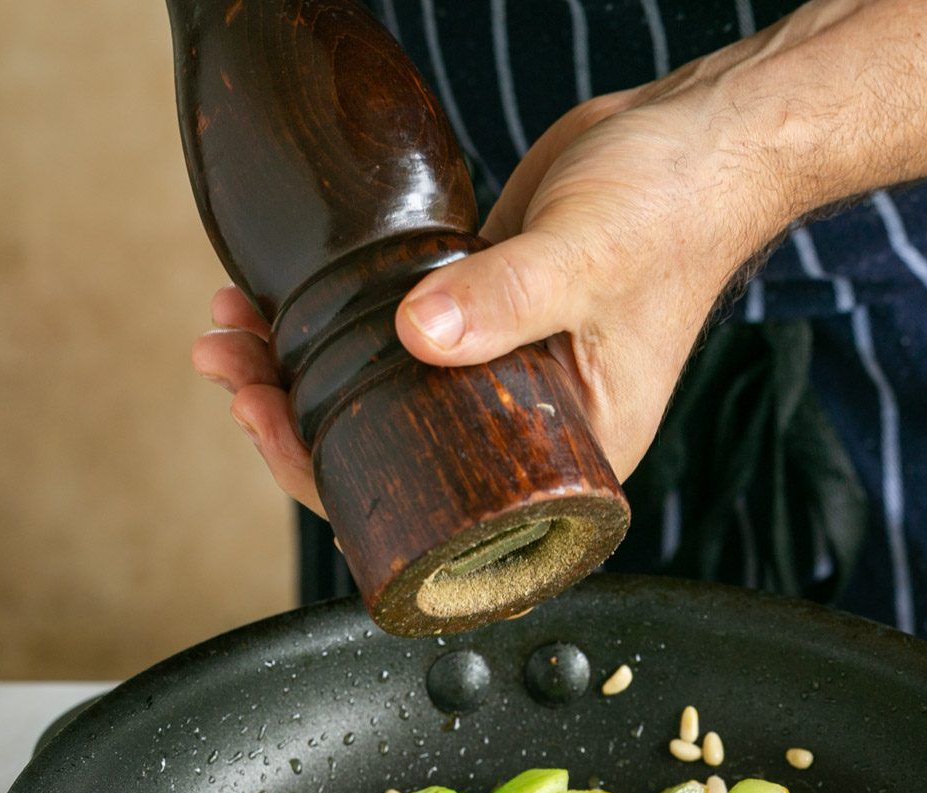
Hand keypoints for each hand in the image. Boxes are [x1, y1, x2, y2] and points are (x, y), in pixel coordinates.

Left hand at [191, 27, 800, 507]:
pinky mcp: (478, 328)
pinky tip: (272, 306)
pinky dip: (330, 331)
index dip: (342, 488)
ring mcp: (501, 385)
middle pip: (395, 465)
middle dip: (297, 424)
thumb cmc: (676, 213)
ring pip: (381, 405)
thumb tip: (415, 336)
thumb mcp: (590, 260)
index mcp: (570, 467)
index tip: (274, 428)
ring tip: (230, 331)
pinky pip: (391, 348)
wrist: (696, 141)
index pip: (440, 518)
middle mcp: (530, 440)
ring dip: (297, 374)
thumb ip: (509, 299)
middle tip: (233, 373)